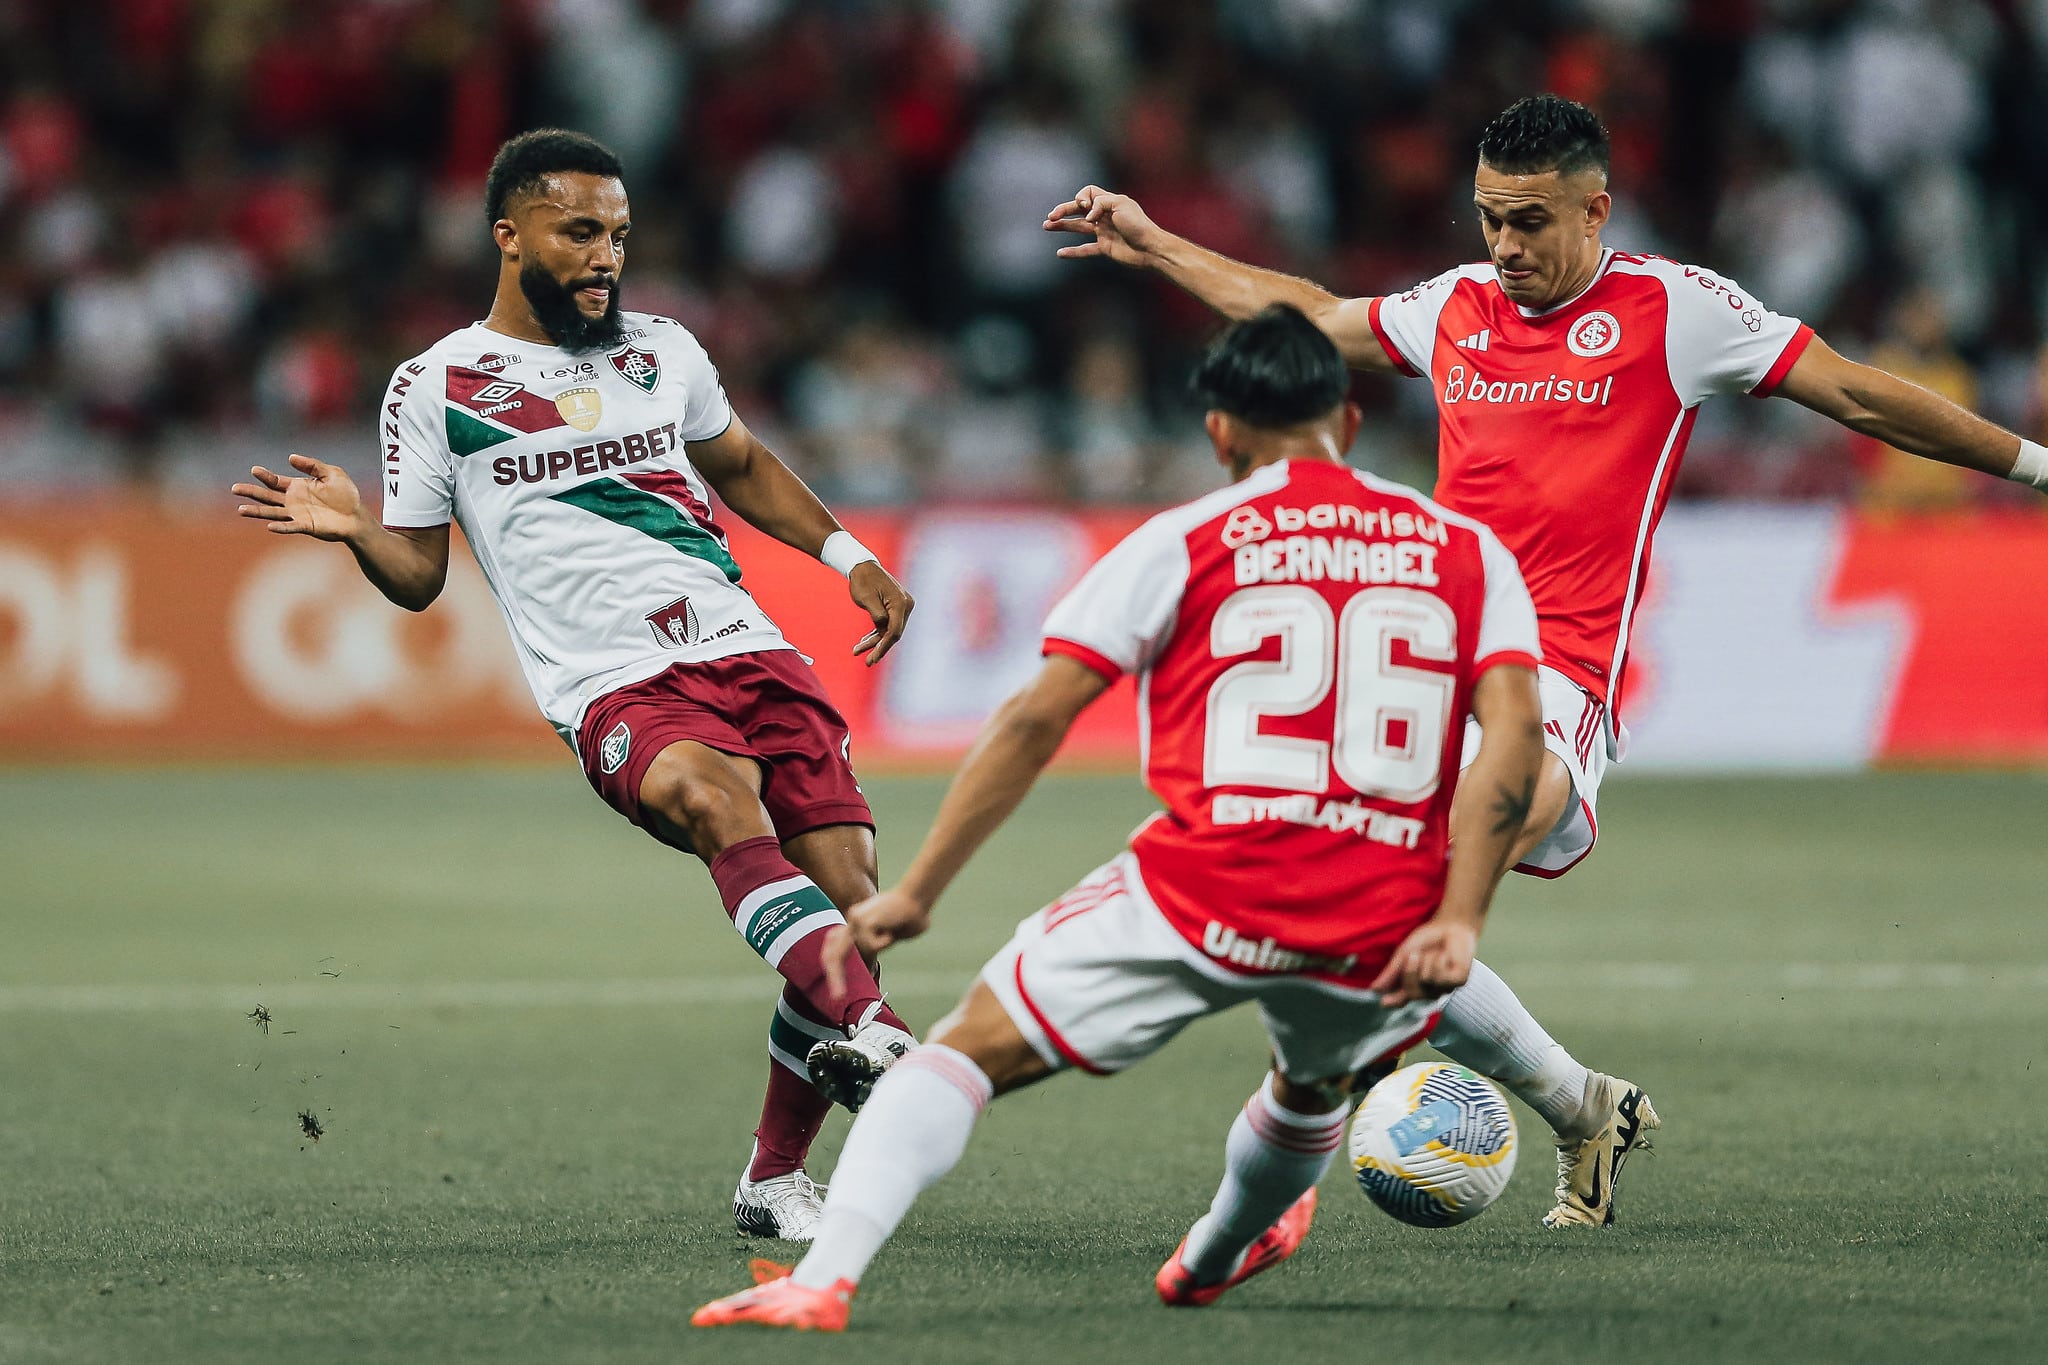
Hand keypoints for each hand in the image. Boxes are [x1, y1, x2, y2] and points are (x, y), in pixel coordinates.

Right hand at [232, 455, 368, 540]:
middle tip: (234, 489)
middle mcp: (293, 501)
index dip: (264, 476)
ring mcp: (297, 514)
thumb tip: (290, 457)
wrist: (356, 516)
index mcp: (297, 487)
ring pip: (272, 512)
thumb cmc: (346, 495)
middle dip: (251, 492)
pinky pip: (290, 526)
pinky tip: (269, 526)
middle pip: (267, 496)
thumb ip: (312, 465)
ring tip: (241, 509)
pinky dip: (281, 527)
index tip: (254, 470)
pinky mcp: (306, 526)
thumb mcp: (332, 473)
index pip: (275, 481)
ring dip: (257, 511)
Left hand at [822, 888, 932, 1002]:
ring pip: (864, 949)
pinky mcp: (862, 920)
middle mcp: (852, 920)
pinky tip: (893, 928)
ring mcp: (855, 919)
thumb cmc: (911, 916)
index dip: (830, 961)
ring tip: (894, 930)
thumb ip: (875, 946)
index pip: (834, 943)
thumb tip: (868, 971)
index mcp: (856, 922)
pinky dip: (886, 942)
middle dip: (835, 977)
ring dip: (883, 945)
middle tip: (839, 997)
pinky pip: (873, 945)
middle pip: (835, 953)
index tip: (834, 983)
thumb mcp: (889, 935)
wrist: (917, 898)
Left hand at [847, 560, 913, 665]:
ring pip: (889, 630)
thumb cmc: (863, 580)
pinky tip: (864, 641)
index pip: (894, 631)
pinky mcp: (896, 606)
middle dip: (879, 647)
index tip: (872, 658)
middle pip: (893, 633)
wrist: (862, 565)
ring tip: (857, 650)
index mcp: (900, 603)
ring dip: (875, 641)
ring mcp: (902, 605)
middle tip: (867, 661)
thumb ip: (877, 615)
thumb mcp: (866, 599)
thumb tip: (883, 630)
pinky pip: (888, 624)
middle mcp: (905, 605)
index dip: (883, 647)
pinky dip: (877, 632)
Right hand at [1042, 186, 1166, 267]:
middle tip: (1051, 216)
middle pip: (1079, 210)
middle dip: (1064, 210)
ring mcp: (1103, 231)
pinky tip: (1060, 253)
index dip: (1082, 198)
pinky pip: (1085, 249)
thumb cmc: (1138, 224)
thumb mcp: (1120, 204)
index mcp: (1109, 201)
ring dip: (1062, 226)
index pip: (1088, 193)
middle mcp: (1104, 215)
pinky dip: (1073, 251)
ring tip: (1046, 226)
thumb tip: (1087, 216)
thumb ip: (1100, 203)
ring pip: (1078, 227)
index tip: (1088, 209)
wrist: (1150, 248)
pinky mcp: (1104, 247)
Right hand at [1370, 919, 1478, 1008]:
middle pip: (1412, 992)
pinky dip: (1439, 961)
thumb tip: (1375, 988)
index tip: (1383, 1002)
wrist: (1449, 925)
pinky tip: (1446, 955)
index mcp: (1414, 984)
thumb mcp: (1404, 954)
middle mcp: (1429, 989)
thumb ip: (1392, 972)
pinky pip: (1440, 977)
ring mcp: (1445, 987)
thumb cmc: (1427, 939)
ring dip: (1426, 962)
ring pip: (1426, 982)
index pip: (1402, 998)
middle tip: (1412, 955)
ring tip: (1434, 952)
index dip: (1393, 1001)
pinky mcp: (1459, 981)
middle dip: (1409, 973)